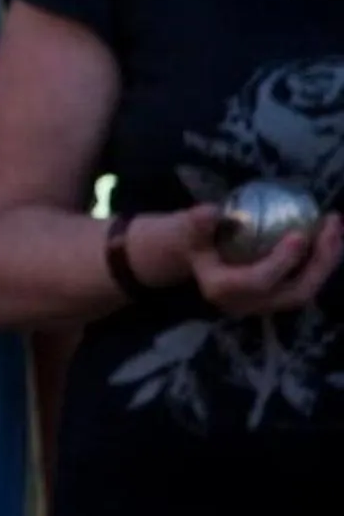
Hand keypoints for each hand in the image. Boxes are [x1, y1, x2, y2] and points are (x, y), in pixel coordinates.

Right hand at [136, 206, 343, 317]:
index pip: (258, 281)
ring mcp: (265, 304)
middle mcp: (247, 304)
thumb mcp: (186, 230)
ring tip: (335, 229)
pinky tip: (330, 236)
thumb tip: (211, 211)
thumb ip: (196, 223)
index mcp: (222, 290)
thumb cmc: (191, 241)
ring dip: (327, 261)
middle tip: (331, 229)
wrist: (193, 259)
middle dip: (319, 262)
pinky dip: (322, 261)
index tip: (299, 233)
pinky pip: (307, 283)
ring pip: (306, 291)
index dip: (282, 262)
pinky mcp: (278, 297)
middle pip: (294, 292)